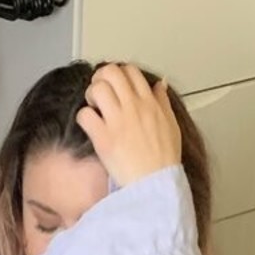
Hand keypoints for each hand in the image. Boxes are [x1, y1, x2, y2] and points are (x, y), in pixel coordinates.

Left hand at [75, 63, 181, 187]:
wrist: (156, 183)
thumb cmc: (164, 159)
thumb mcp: (171, 124)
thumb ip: (163, 101)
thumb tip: (160, 84)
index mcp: (149, 102)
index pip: (131, 71)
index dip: (119, 73)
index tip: (115, 85)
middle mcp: (133, 107)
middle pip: (111, 72)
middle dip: (101, 77)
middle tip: (99, 92)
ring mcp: (117, 121)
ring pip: (97, 88)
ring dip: (91, 94)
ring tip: (94, 107)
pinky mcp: (103, 138)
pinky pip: (85, 115)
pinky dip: (83, 117)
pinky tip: (89, 126)